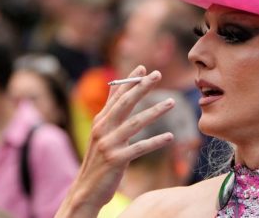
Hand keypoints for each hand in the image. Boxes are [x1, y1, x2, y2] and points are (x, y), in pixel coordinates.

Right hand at [56, 66, 175, 217]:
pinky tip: (170, 137)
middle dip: (142, 87)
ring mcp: (108, 144)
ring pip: (135, 123)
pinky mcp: (115, 159)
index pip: (116, 95)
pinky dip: (155, 141)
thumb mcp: (102, 133)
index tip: (144, 67)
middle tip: (157, 74)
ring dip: (155, 111)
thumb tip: (116, 86)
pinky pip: (139, 148)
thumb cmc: (99, 159)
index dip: (129, 80)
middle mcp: (102, 129)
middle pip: (125, 103)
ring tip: (173, 102)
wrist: (86, 190)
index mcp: (100, 121)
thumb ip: (110, 111)